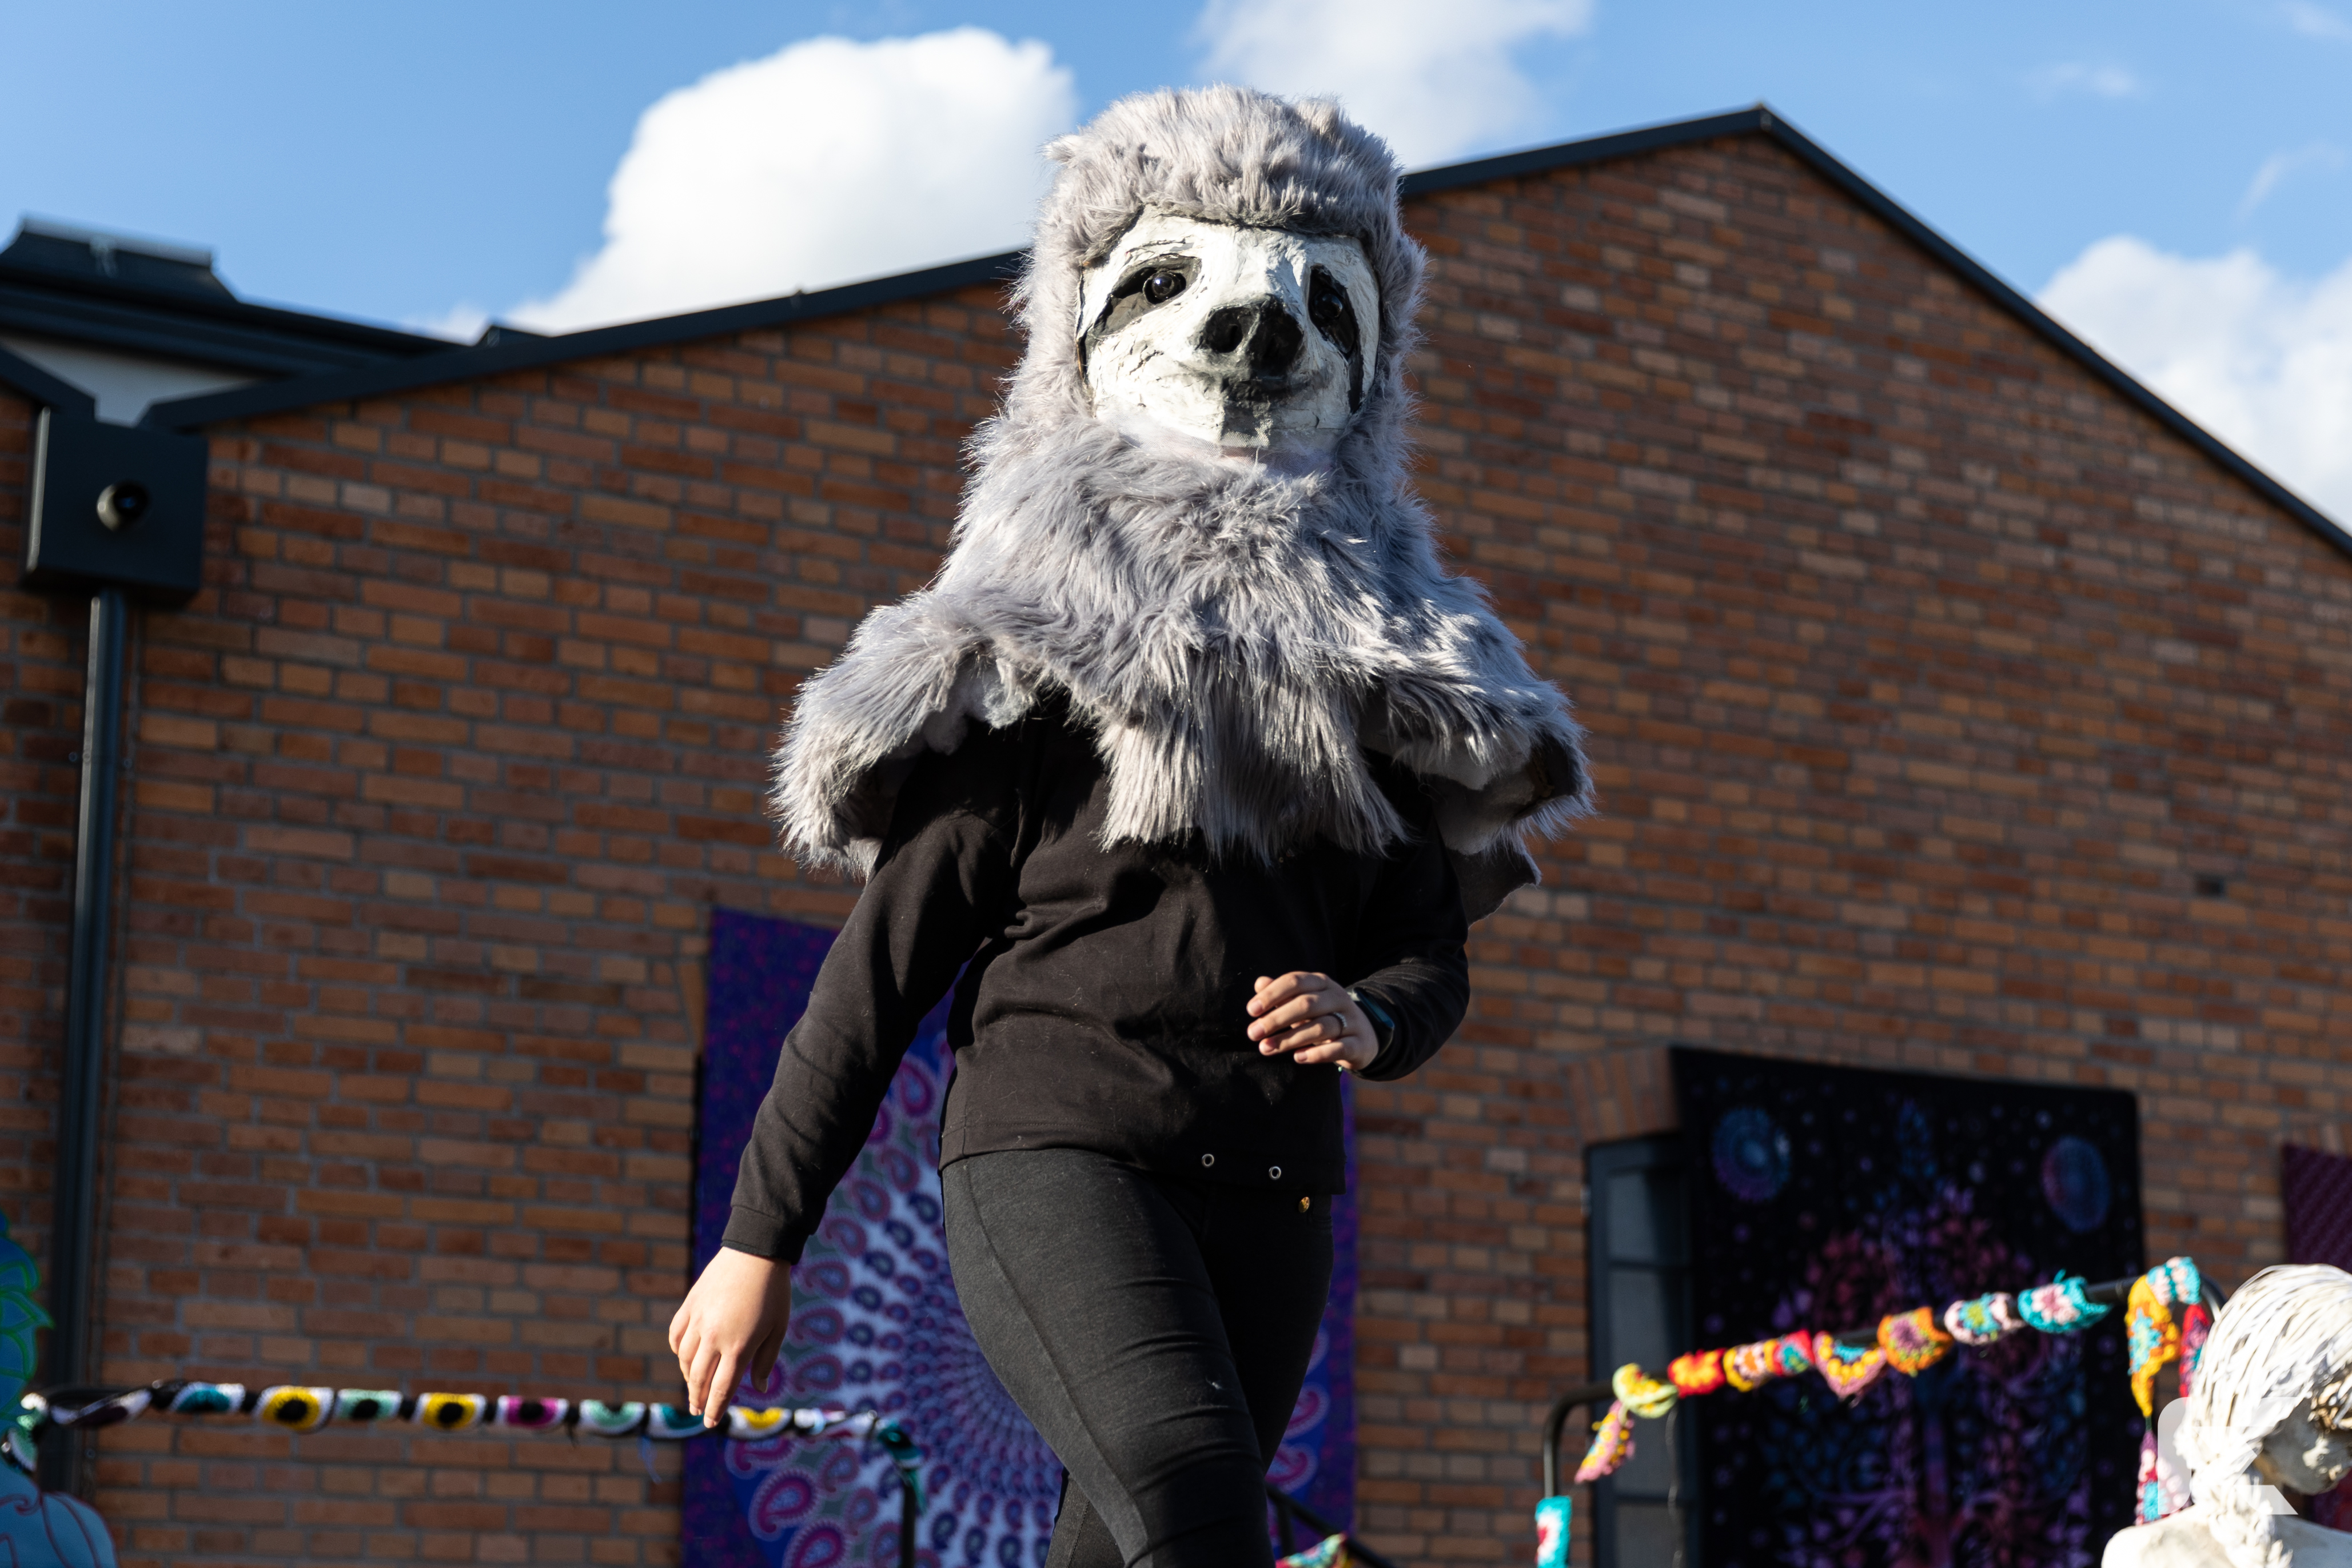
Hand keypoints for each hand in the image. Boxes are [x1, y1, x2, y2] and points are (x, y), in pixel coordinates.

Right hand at [669, 1246, 793, 1427]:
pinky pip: (676, 1335)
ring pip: (685, 1359)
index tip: (710, 1423)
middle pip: (700, 1379)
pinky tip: (684, 1357)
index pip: (721, 1388)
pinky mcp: (690, 1305)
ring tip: (693, 1387)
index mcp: (739, 1347)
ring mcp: (699, 1320)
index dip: (715, 1409)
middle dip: (699, 1399)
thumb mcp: (777, 1328)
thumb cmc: (774, 1292)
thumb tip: (760, 1388)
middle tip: (698, 1410)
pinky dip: (678, 1350)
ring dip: (688, 1377)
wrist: (756, 1252)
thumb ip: (765, 1361)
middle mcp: (714, 1337)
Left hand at [1246, 971, 1378, 1070]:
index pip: (1295, 981)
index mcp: (1322, 983)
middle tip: (1253, 1033)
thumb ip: (1282, 994)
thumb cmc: (1323, 1017)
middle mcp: (1338, 998)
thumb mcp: (1303, 1003)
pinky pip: (1338, 1048)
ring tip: (1266, 1048)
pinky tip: (1297, 1058)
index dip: (1272, 994)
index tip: (1251, 1011)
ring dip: (1290, 1039)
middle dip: (1276, 1019)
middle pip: (1306, 1004)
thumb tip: (1260, 983)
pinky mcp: (1359, 1044)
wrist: (1363, 1037)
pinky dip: (1316, 1054)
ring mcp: (1352, 1021)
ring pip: (1321, 1027)